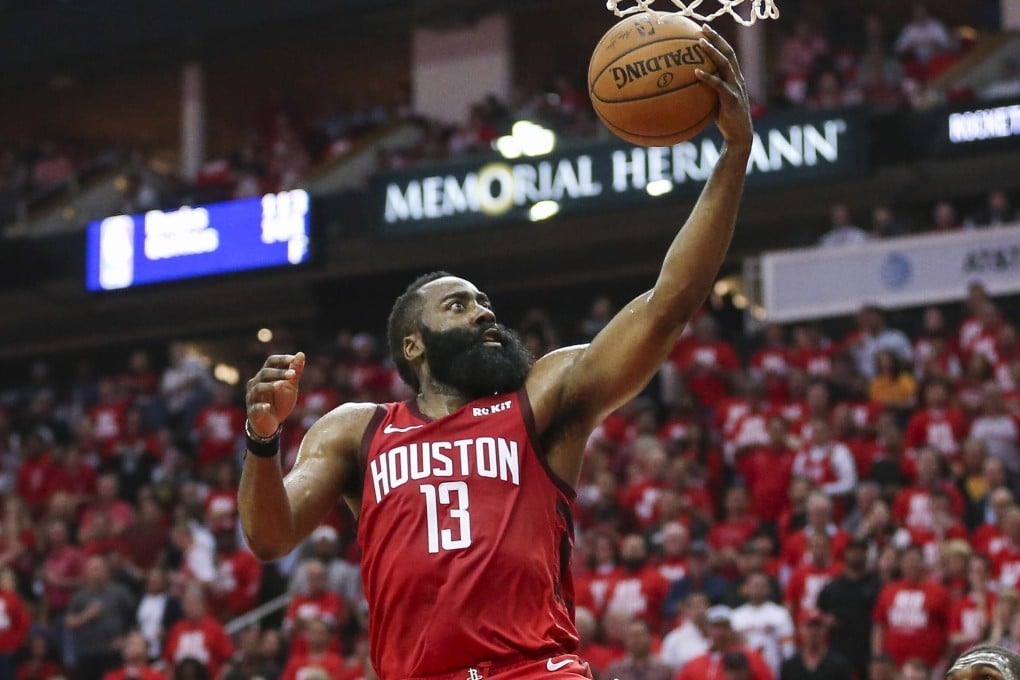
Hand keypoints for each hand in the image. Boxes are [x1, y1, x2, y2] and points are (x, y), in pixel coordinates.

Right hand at [246, 353, 305, 437]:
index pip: (270, 362)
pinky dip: (261, 407)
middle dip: (278, 373)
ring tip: (281, 385)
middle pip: (264, 373)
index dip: (281, 359)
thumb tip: (301, 353)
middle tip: (292, 374)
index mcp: (265, 375)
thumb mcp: (290, 387)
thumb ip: (295, 371)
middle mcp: (256, 383)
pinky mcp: (253, 412)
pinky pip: (255, 408)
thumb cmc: (280, 402)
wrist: (272, 424)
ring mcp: (252, 397)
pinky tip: (268, 407)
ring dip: (270, 386)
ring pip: (258, 388)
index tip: (293, 359)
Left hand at [695, 25, 752, 148]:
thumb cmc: (725, 119)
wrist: (739, 136)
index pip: (727, 53)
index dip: (718, 40)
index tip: (705, 30)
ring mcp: (736, 88)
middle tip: (703, 29)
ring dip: (712, 52)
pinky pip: (719, 86)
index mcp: (734, 77)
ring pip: (725, 65)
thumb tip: (686, 85)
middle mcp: (737, 79)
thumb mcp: (714, 101)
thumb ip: (706, 90)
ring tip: (699, 43)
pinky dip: (708, 77)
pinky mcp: (732, 99)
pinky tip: (696, 72)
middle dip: (716, 39)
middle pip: (728, 52)